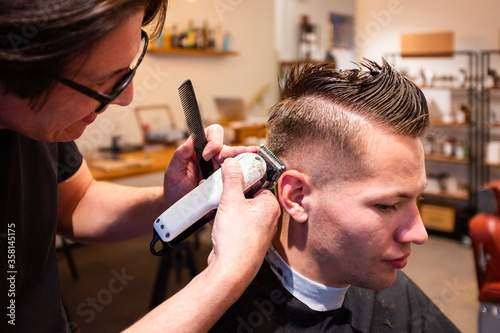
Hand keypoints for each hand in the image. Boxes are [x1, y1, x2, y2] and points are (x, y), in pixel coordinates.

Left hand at [163, 124, 258, 206]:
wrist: (180, 210)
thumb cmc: (174, 190)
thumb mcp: (173, 172)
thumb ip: (180, 155)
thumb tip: (191, 139)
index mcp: (198, 150)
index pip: (211, 134)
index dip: (213, 141)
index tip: (206, 156)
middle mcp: (212, 157)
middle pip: (227, 146)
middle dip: (233, 151)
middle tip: (229, 159)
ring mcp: (220, 170)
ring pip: (236, 160)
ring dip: (242, 158)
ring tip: (252, 155)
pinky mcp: (226, 182)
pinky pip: (237, 175)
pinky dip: (245, 172)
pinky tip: (253, 171)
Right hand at [207, 158, 280, 281]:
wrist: (229, 270)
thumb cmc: (237, 240)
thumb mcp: (231, 201)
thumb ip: (232, 179)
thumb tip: (232, 163)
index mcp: (269, 206)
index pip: (259, 181)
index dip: (244, 175)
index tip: (231, 170)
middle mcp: (266, 217)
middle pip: (247, 194)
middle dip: (230, 189)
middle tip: (218, 184)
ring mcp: (255, 228)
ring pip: (238, 208)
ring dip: (224, 202)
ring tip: (212, 198)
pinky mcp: (243, 237)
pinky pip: (233, 220)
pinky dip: (222, 215)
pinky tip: (211, 213)